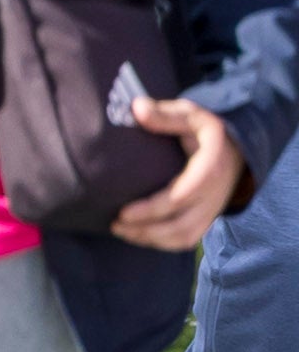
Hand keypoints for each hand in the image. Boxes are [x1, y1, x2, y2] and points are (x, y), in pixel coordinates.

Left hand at [116, 93, 246, 250]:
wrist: (236, 150)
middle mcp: (214, 194)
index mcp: (211, 168)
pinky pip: (188, 239)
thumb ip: (166, 114)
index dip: (154, 208)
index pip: (184, 195)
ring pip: (185, 236)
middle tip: (115, 225)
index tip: (123, 212)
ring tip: (121, 232)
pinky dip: (164, 243)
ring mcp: (212, 209)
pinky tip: (138, 236)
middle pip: (183, 224)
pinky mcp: (207, 217)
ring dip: (153, 239)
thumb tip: (138, 108)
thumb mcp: (191, 115)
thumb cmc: (204, 131)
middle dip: (147, 230)